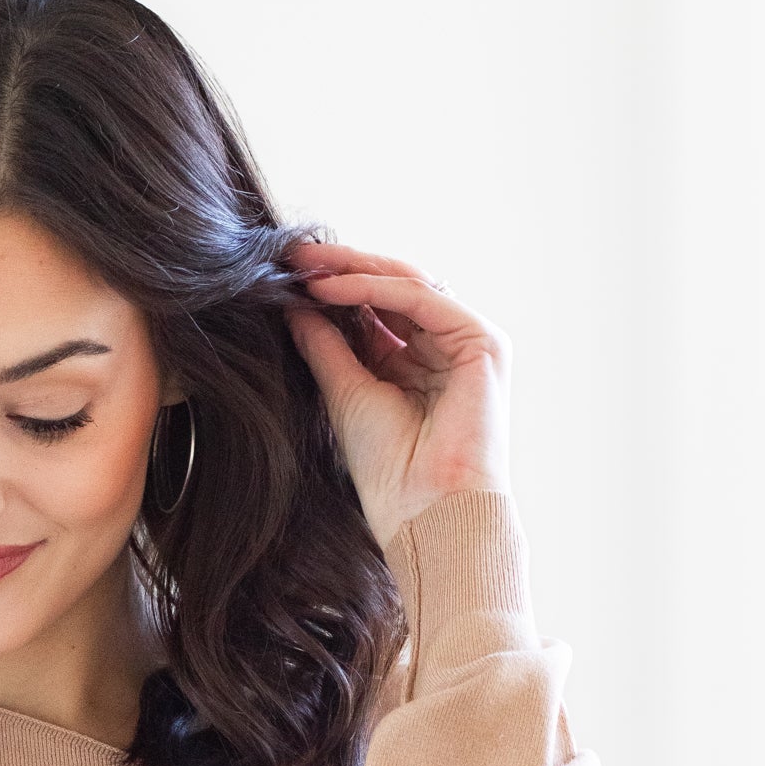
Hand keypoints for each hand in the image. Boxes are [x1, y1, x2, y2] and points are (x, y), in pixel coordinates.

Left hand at [282, 239, 510, 553]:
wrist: (426, 513)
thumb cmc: (391, 472)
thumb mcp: (344, 395)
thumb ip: (324, 346)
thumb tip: (293, 305)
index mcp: (416, 366)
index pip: (374, 311)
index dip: (331, 290)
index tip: (283, 274)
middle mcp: (444, 350)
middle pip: (390, 290)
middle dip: (340, 268)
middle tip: (291, 253)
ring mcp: (466, 344)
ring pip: (405, 285)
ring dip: (352, 270)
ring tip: (304, 264)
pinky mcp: (481, 342)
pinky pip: (418, 298)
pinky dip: (372, 288)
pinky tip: (329, 287)